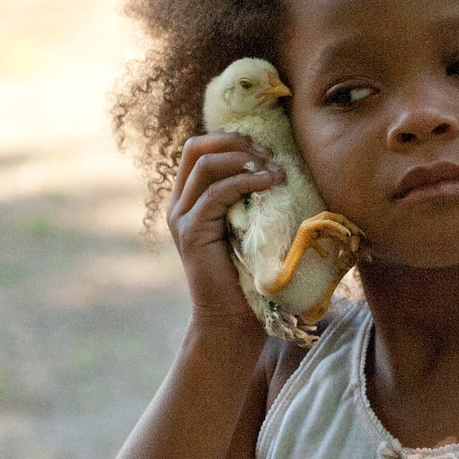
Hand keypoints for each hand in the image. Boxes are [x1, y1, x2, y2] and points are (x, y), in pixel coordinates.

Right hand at [167, 131, 284, 332]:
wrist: (232, 319)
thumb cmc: (250, 273)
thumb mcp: (250, 224)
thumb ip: (250, 196)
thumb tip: (279, 163)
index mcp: (190, 198)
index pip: (202, 147)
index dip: (234, 138)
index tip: (268, 150)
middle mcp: (180, 204)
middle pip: (198, 146)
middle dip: (237, 141)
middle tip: (271, 155)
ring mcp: (181, 217)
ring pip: (205, 163)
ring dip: (246, 159)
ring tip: (276, 172)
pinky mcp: (191, 232)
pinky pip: (217, 192)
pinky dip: (247, 181)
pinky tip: (271, 184)